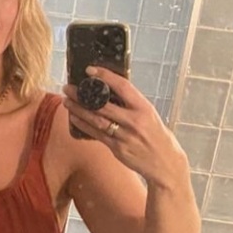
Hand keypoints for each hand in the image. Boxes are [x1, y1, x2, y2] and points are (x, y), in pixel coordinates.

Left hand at [62, 67, 188, 188]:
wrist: (165, 162)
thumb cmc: (156, 135)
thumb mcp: (149, 114)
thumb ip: (131, 104)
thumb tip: (109, 91)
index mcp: (144, 107)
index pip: (122, 86)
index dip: (105, 76)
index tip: (90, 70)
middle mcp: (134, 120)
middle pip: (103, 104)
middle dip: (82, 95)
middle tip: (68, 88)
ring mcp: (125, 136)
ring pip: (96, 120)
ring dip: (78, 110)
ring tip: (66, 101)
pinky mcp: (118, 149)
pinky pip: (97, 135)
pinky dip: (83, 125)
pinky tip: (74, 118)